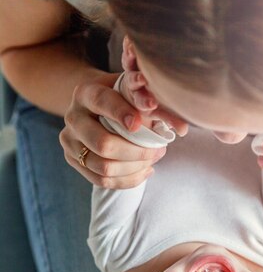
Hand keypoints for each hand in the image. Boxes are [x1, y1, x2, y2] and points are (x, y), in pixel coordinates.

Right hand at [59, 72, 166, 188]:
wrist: (95, 106)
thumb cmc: (122, 96)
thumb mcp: (133, 90)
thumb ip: (152, 103)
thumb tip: (183, 128)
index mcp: (85, 93)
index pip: (102, 102)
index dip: (121, 114)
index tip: (139, 125)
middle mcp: (72, 118)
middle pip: (103, 144)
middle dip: (137, 152)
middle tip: (160, 150)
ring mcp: (70, 142)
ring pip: (104, 167)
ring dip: (135, 168)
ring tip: (153, 161)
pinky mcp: (74, 161)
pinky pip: (102, 181)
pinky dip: (128, 180)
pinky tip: (145, 171)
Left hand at [121, 35, 188, 134]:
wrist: (140, 91)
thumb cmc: (156, 103)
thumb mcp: (163, 112)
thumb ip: (172, 120)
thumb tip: (183, 131)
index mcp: (142, 101)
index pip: (143, 103)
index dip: (146, 102)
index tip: (152, 103)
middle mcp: (135, 87)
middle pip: (134, 84)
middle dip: (137, 81)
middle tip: (142, 78)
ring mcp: (131, 72)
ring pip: (129, 65)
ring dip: (131, 58)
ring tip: (132, 51)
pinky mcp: (131, 59)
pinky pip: (129, 52)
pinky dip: (130, 44)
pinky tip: (131, 38)